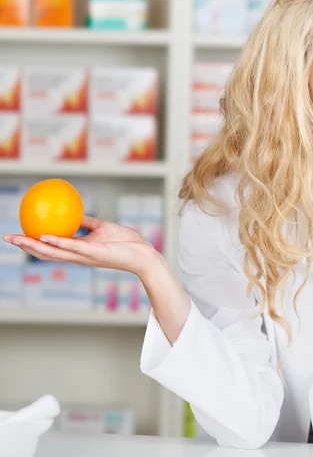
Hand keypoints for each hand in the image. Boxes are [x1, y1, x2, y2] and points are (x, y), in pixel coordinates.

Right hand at [3, 215, 159, 278]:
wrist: (143, 254)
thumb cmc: (126, 242)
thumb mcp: (103, 228)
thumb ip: (88, 223)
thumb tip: (75, 213)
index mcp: (78, 250)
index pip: (51, 249)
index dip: (33, 244)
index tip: (18, 236)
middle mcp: (77, 255)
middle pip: (45, 253)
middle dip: (25, 247)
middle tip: (7, 237)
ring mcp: (84, 256)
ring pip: (54, 252)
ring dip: (34, 246)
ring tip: (18, 238)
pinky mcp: (93, 253)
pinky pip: (72, 247)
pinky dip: (57, 242)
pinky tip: (44, 235)